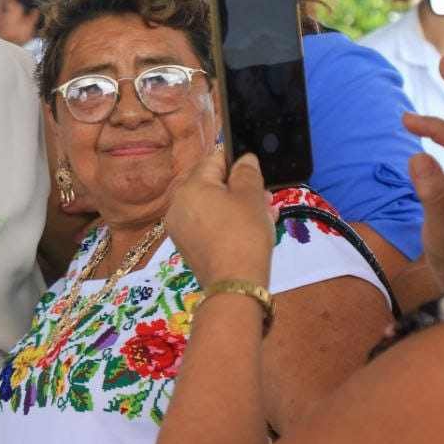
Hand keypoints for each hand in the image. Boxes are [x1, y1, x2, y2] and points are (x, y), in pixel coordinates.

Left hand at [166, 151, 274, 287]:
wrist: (235, 284)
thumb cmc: (244, 234)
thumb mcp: (251, 196)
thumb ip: (247, 172)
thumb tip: (244, 159)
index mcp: (189, 187)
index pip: (213, 160)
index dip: (237, 161)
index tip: (256, 171)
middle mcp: (177, 205)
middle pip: (212, 185)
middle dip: (241, 188)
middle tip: (266, 197)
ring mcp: (180, 227)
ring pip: (213, 206)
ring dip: (239, 206)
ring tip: (266, 214)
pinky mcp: (188, 245)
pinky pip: (209, 224)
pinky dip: (228, 222)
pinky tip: (252, 229)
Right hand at [403, 113, 443, 292]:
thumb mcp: (443, 229)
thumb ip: (433, 192)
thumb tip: (417, 156)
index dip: (436, 128)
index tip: (406, 122)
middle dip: (439, 125)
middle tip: (406, 118)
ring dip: (441, 131)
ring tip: (415, 121)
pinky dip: (443, 143)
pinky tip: (429, 136)